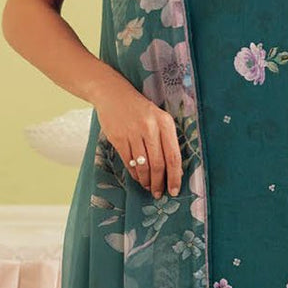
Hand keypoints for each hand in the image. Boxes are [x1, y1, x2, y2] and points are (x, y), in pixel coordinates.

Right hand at [92, 78, 182, 198]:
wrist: (112, 94)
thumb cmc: (140, 109)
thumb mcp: (158, 118)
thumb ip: (166, 140)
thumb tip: (172, 170)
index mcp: (165, 123)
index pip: (173, 156)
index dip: (175, 177)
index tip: (174, 190)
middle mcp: (150, 128)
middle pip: (158, 164)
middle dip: (159, 183)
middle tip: (159, 194)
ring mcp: (133, 133)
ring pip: (142, 166)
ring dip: (146, 181)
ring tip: (149, 187)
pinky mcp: (118, 138)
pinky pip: (129, 162)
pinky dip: (134, 174)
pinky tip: (138, 178)